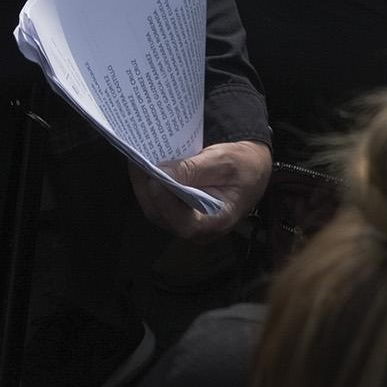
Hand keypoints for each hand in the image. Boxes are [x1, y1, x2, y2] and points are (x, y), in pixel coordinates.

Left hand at [134, 138, 269, 238]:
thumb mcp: (225, 162)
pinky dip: (147, 182)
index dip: (167, 204)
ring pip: (154, 208)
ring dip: (143, 184)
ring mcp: (184, 220)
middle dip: (147, 189)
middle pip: (163, 215)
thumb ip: (196, 170)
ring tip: (137, 158)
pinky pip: (156, 200)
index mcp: (217, 221)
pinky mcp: (175, 210)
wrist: (250, 167)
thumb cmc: (243, 167)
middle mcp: (198, 228)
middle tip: (138, 161)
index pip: (186, 224)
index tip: (155, 180)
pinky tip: (144, 164)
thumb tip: (165, 173)